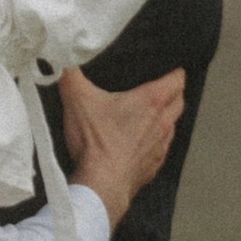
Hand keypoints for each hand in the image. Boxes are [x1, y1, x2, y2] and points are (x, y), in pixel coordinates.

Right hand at [58, 65, 185, 227]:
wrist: (101, 185)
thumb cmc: (95, 142)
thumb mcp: (77, 99)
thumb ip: (70, 73)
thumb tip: (61, 55)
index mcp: (151, 101)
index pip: (178, 79)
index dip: (174, 71)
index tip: (168, 68)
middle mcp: (162, 123)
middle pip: (179, 101)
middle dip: (173, 93)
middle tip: (159, 88)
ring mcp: (160, 147)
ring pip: (173, 126)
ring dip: (165, 119)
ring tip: (150, 115)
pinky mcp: (152, 167)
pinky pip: (161, 150)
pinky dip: (155, 143)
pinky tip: (140, 144)